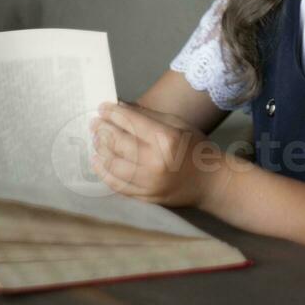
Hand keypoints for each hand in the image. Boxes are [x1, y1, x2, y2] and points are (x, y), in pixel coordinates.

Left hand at [89, 100, 226, 208]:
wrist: (210, 182)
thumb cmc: (195, 148)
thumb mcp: (178, 124)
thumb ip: (148, 116)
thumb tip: (121, 107)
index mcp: (166, 139)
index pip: (131, 122)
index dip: (113, 113)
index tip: (102, 107)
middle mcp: (155, 162)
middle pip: (118, 143)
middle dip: (102, 129)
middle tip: (94, 122)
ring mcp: (149, 182)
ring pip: (113, 164)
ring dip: (100, 149)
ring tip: (95, 139)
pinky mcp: (145, 197)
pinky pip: (117, 184)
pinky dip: (104, 172)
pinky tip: (98, 161)